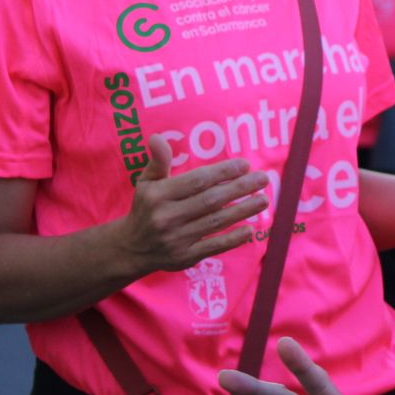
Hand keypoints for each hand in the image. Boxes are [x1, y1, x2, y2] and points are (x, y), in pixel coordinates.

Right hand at [117, 135, 270, 276]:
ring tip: (264, 200)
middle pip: (210, 201)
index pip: (197, 181)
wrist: (131, 248)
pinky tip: (251, 230)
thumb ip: (158, 161)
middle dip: (240, 188)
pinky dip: (232, 239)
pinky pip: (213, 247)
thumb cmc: (146, 208)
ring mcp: (176, 239)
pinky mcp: (184, 258)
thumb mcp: (146, 183)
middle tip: (263, 178)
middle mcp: (167, 217)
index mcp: (158, 196)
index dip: (223, 172)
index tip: (245, 165)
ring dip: (243, 210)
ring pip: (215, 222)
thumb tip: (157, 137)